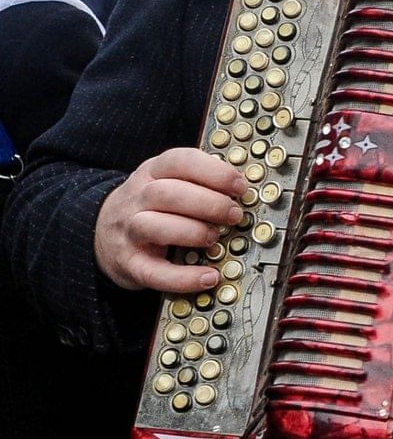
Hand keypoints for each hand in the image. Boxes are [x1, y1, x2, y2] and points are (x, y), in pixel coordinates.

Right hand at [94, 148, 246, 291]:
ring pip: (153, 226)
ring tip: (215, 239)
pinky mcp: (129, 263)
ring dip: (192, 232)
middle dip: (208, 203)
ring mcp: (128, 230)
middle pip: (168, 193)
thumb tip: (245, 192)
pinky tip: (208, 277)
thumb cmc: (152, 207)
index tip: (240, 186)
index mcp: (153, 172)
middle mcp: (137, 198)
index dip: (214, 172)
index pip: (179, 161)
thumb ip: (200, 183)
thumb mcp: (169, 182)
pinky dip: (183, 278)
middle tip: (234, 215)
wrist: (102, 233)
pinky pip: (154, 272)